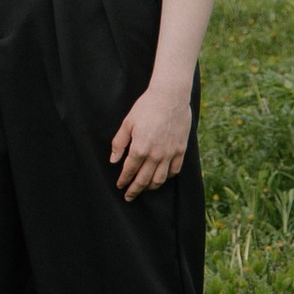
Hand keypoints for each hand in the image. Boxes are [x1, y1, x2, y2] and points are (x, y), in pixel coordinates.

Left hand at [108, 79, 192, 199]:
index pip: (129, 171)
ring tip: (144, 189)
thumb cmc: (146, 107)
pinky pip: (174, 170)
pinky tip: (162, 177)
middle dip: (135, 190)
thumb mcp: (127, 123)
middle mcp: (155, 155)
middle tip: (129, 196)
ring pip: (160, 179)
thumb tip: (113, 160)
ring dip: (150, 187)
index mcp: (140, 148)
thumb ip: (119, 143)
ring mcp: (169, 154)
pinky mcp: (180, 150)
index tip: (120, 186)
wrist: (170, 97)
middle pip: (144, 180)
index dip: (123, 180)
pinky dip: (167, 177)